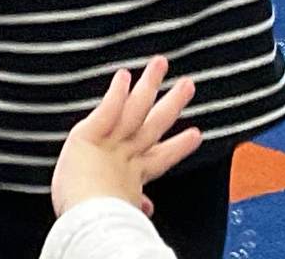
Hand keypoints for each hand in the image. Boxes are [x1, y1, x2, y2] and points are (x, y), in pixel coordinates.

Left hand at [50, 58, 201, 218]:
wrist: (88, 221)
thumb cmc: (94, 220)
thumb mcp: (119, 212)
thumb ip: (134, 203)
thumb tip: (146, 208)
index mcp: (133, 177)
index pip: (161, 157)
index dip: (179, 145)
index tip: (196, 133)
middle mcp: (126, 156)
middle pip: (153, 124)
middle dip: (172, 103)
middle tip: (189, 84)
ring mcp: (110, 144)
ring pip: (134, 109)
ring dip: (149, 84)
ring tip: (162, 63)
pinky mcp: (89, 135)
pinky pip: (105, 110)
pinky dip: (116, 93)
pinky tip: (125, 75)